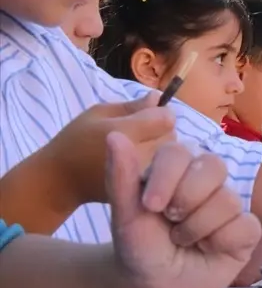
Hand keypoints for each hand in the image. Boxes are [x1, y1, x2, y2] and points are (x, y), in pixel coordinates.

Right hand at [46, 94, 175, 205]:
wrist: (64, 180)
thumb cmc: (76, 140)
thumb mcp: (98, 113)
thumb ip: (131, 106)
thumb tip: (158, 97)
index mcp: (124, 132)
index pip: (167, 119)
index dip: (162, 113)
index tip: (150, 114)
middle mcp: (138, 154)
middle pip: (171, 136)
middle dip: (162, 130)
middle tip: (142, 132)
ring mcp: (143, 176)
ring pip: (170, 155)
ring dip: (161, 147)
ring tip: (140, 147)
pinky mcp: (143, 189)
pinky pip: (163, 171)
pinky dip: (158, 165)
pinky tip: (140, 163)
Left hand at [108, 133, 261, 287]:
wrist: (154, 287)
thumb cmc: (140, 247)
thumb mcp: (125, 216)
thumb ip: (121, 177)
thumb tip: (113, 135)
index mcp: (175, 170)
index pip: (181, 152)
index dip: (168, 176)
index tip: (151, 206)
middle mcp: (206, 183)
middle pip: (214, 166)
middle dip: (187, 199)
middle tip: (171, 221)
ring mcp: (229, 206)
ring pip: (228, 200)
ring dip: (198, 228)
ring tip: (184, 240)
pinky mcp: (246, 231)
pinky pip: (245, 226)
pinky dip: (221, 242)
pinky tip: (208, 249)